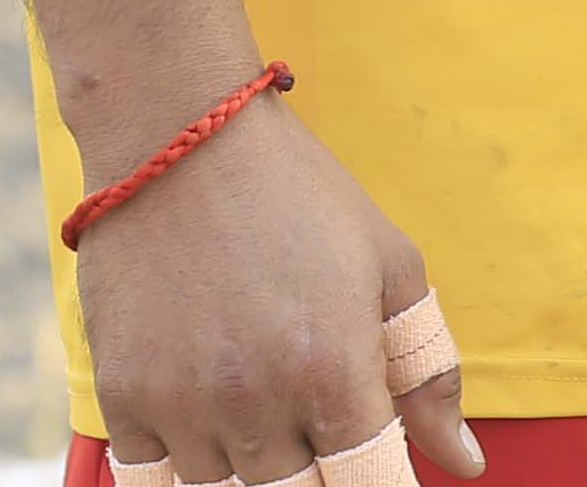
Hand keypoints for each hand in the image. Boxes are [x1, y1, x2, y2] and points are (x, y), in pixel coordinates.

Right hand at [73, 94, 481, 482]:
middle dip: (315, 470)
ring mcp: (183, 405)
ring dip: (250, 463)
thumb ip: (429, 372)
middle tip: (309, 409)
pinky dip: (183, 465)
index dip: (379, 485)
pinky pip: (151, 481)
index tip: (372, 465)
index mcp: (336, 371)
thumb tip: (464, 463)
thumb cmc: (298, 194)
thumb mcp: (388, 265)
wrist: (177, 134)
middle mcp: (260, 402)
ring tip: (255, 390)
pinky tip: (203, 414)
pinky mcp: (122, 396)